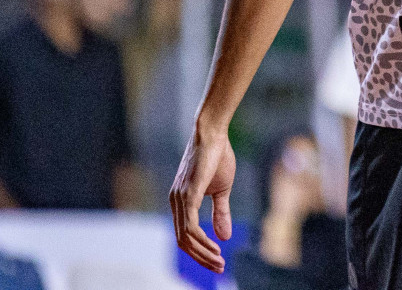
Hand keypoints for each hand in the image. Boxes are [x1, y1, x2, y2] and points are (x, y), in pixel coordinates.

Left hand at [170, 122, 236, 272]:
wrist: (213, 133)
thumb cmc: (217, 156)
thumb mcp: (221, 190)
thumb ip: (221, 212)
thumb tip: (225, 236)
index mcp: (182, 202)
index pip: (186, 235)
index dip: (200, 250)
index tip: (218, 259)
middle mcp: (176, 202)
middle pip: (183, 242)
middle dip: (201, 257)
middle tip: (219, 268)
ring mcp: (179, 199)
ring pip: (186, 238)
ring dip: (203, 253)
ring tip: (219, 261)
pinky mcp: (187, 194)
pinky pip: (190, 226)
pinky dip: (202, 241)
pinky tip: (215, 247)